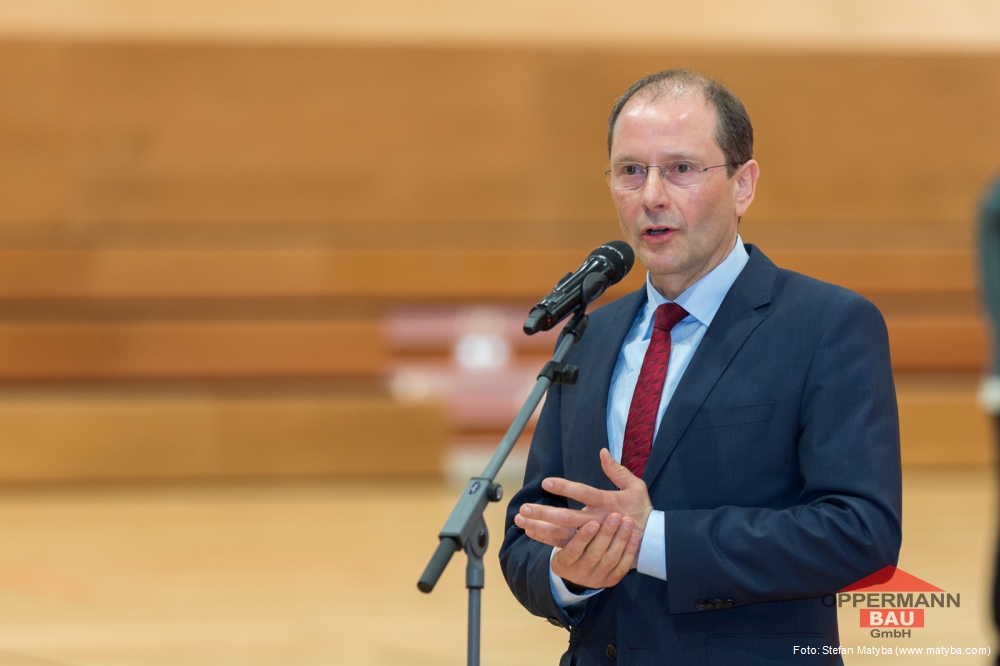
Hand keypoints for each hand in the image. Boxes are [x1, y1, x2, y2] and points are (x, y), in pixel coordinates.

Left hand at [514, 448, 653, 548]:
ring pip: (561, 533)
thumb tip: (603, 452)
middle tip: (524, 508)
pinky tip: (530, 532)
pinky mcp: (588, 545)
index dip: (565, 487)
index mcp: (608, 503)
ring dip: (539, 527)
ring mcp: (591, 535)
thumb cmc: (642, 510)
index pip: (584, 493)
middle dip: (543, 513)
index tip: (547, 482)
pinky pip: (564, 544)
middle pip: (566, 517)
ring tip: (520, 520)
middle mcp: (597, 520)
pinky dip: (546, 539)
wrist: (650, 541)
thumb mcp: (636, 487)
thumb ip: (617, 470)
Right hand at [550, 512, 639, 589]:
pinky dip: (629, 551)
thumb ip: (562, 525)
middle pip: (594, 554)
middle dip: (606, 534)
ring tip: (627, 521)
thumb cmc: (570, 545)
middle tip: (615, 516)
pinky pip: (622, 566)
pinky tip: (634, 536)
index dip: (583, 537)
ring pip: (610, 559)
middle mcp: (579, 574)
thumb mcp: (561, 539)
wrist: (579, 570)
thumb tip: (541, 500)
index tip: (593, 522)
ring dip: (620, 539)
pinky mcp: (611, 580)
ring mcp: (596, 579)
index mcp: (563, 563)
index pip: (573, 550)